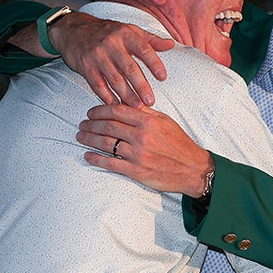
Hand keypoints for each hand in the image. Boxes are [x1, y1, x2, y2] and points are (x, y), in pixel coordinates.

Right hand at [51, 13, 174, 106]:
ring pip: (114, 79)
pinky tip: (116, 105)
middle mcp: (111, 44)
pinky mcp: (85, 66)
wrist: (73, 30)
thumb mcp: (129, 29)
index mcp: (125, 34)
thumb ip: (150, 39)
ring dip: (126, 95)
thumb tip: (171, 44)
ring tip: (137, 106)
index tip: (163, 76)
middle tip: (150, 101)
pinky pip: (98, 84)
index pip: (143, 49)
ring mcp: (97, 55)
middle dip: (141, 86)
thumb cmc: (107, 31)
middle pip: (129, 67)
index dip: (154, 63)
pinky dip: (107, 96)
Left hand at [77, 104, 212, 197]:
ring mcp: (137, 155)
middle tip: (82, 124)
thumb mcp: (165, 122)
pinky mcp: (136, 171)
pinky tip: (88, 155)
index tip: (91, 112)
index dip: (100, 110)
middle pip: (107, 126)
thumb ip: (145, 112)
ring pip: (106, 144)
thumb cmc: (180, 144)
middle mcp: (141, 137)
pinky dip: (96, 159)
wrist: (192, 169)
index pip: (117, 111)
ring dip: (89, 139)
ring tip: (80, 136)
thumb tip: (127, 101)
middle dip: (91, 124)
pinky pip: (110, 163)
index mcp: (148, 121)